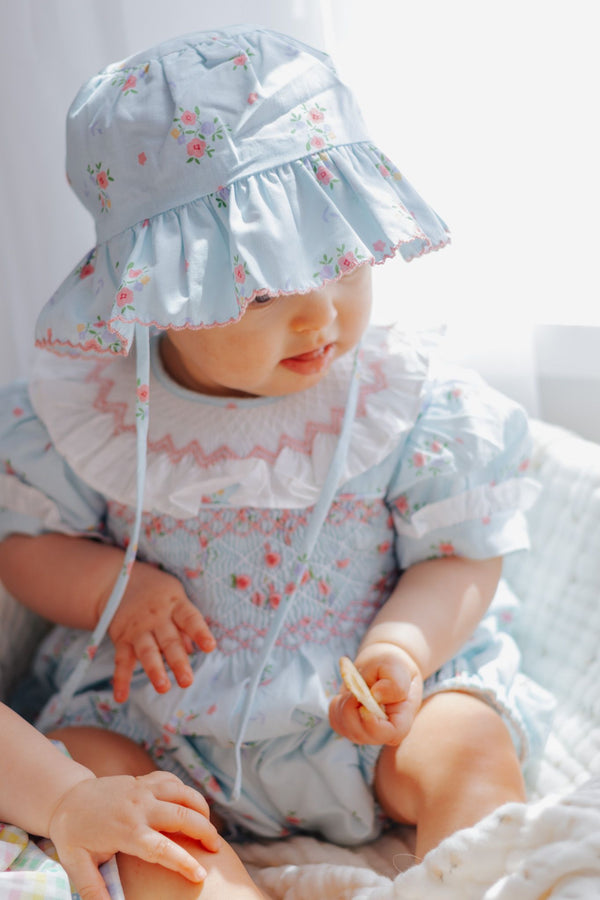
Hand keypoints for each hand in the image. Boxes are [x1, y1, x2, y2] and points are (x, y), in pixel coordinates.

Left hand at [48, 770, 220, 899]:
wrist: (66, 797)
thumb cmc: (73, 834)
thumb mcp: (77, 865)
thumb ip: (94, 890)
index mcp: (125, 830)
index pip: (161, 848)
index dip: (184, 862)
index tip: (201, 875)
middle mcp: (139, 806)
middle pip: (181, 816)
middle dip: (204, 832)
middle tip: (216, 850)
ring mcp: (143, 788)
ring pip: (183, 792)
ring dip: (201, 808)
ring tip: (209, 829)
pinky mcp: (144, 779)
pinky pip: (173, 781)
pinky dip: (187, 792)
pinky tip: (191, 807)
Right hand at [104, 561, 215, 701]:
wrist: (120, 581)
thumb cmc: (160, 594)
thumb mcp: (176, 598)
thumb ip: (185, 624)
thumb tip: (193, 650)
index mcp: (175, 605)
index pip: (190, 619)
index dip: (200, 632)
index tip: (210, 646)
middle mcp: (156, 618)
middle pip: (169, 641)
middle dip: (178, 661)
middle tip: (187, 681)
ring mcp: (138, 629)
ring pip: (147, 651)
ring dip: (154, 670)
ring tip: (163, 687)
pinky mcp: (122, 638)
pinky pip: (121, 660)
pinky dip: (121, 678)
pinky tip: (121, 696)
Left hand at [329, 642, 422, 745]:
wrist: (381, 668)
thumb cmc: (392, 667)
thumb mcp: (397, 666)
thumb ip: (394, 684)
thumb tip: (377, 696)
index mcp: (402, 718)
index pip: (392, 734)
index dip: (374, 725)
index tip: (363, 706)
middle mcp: (384, 732)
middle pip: (363, 734)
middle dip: (352, 709)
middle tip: (357, 686)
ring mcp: (366, 732)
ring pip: (346, 728)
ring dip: (344, 704)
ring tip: (354, 688)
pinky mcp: (350, 728)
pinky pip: (336, 721)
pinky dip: (337, 705)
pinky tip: (348, 694)